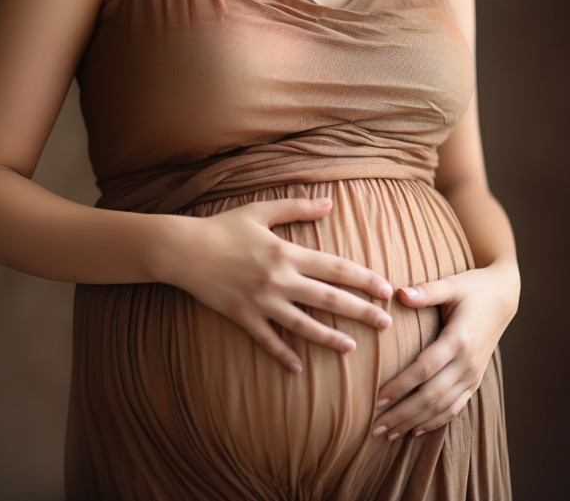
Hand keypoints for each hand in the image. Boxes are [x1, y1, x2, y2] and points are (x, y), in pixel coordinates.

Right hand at [165, 197, 393, 372]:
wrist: (183, 250)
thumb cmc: (222, 227)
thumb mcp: (260, 211)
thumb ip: (297, 208)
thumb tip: (330, 202)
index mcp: (286, 252)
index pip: (335, 267)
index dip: (363, 278)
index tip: (386, 289)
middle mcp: (278, 279)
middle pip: (328, 299)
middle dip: (360, 311)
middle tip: (385, 323)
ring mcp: (260, 301)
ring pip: (303, 324)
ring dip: (329, 337)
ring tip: (352, 347)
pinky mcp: (242, 316)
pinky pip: (267, 340)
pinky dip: (282, 354)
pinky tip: (298, 368)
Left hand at [371, 262, 518, 439]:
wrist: (503, 298)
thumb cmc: (472, 289)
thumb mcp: (451, 285)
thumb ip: (425, 291)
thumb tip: (398, 292)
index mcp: (458, 341)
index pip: (424, 370)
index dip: (400, 386)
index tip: (375, 398)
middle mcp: (467, 363)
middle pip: (431, 396)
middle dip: (401, 413)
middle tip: (373, 427)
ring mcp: (473, 374)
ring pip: (442, 407)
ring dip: (413, 422)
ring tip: (386, 434)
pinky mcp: (475, 379)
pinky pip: (455, 407)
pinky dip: (435, 421)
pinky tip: (414, 431)